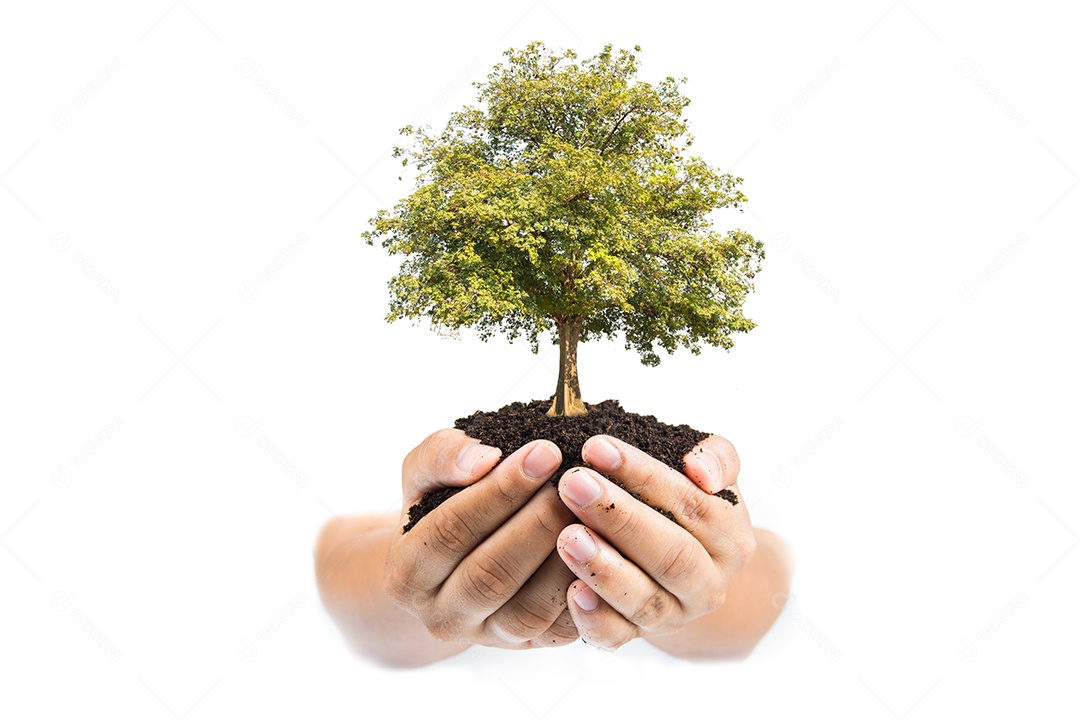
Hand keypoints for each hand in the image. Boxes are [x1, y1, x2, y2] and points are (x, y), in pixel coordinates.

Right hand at [383, 429, 580, 648]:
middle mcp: (442, 617)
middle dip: (538, 523)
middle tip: (575, 482)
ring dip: (565, 559)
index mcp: (406, 574)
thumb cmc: (440, 505)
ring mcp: (487, 638)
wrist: (452, 562)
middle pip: (491, 574)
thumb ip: (441, 456)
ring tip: (591, 512)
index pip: (451, 529)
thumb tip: (484, 458)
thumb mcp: (424, 474)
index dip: (500, 490)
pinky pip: (562, 630)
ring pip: (529, 610)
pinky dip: (586, 593)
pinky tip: (604, 550)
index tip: (544, 452)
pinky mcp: (530, 646)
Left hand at [555, 434, 755, 649]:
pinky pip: (618, 636)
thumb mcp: (710, 474)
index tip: (597, 447)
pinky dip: (595, 618)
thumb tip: (699, 467)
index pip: (691, 503)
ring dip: (604, 568)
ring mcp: (676, 615)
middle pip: (670, 554)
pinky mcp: (640, 636)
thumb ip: (716, 457)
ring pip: (644, 599)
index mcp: (731, 538)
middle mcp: (709, 583)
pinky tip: (571, 592)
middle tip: (573, 484)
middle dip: (618, 517)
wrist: (687, 569)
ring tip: (567, 536)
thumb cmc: (686, 505)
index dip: (644, 474)